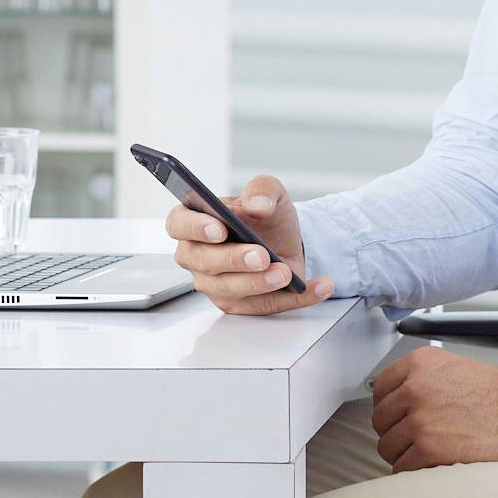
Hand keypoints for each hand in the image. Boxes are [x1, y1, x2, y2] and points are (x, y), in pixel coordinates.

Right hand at [165, 173, 332, 314]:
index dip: (194, 228)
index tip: (219, 228)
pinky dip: (295, 298)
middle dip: (234, 259)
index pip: (179, 224)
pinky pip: (265, 306)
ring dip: (259, 283)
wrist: (287, 242)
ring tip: (285, 272)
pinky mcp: (239, 305)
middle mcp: (197, 255)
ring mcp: (214, 284)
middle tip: (261, 255)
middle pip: (203, 262)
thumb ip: (262, 191)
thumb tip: (257, 205)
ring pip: (228, 290)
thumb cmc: (266, 217)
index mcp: (194, 221)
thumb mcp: (270, 192)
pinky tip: (319, 286)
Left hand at [369, 346, 497, 470]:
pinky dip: (414, 471)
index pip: (380, 388)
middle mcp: (415, 389)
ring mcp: (419, 420)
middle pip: (381, 420)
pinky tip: (431, 466)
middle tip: (414, 438)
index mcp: (420, 364)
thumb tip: (400, 398)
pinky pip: (403, 467)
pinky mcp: (428, 449)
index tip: (395, 416)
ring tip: (425, 454)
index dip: (388, 406)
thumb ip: (425, 379)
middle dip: (395, 432)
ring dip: (403, 454)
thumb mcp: (457, 368)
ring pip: (388, 447)